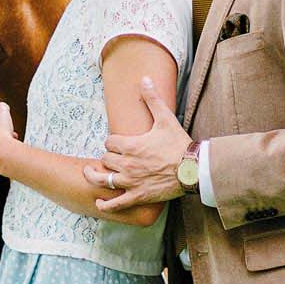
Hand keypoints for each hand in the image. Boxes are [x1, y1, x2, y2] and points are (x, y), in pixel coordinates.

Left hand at [83, 77, 190, 210]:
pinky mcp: (138, 196)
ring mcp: (131, 182)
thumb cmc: (179, 144)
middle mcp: (127, 164)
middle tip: (112, 157)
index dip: (112, 142)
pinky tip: (100, 202)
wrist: (193, 169)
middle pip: (105, 159)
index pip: (109, 142)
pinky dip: (105, 204)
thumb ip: (152, 99)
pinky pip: (116, 203)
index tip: (118, 144)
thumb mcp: (165, 119)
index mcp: (131, 145)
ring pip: (103, 180)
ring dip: (95, 176)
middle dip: (108, 157)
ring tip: (90, 173)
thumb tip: (144, 79)